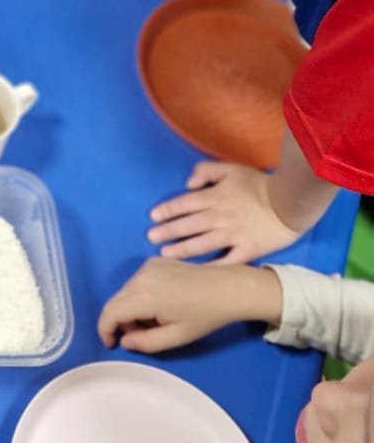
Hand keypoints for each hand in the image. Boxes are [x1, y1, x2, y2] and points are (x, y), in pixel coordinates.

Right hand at [98, 257, 282, 352]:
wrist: (228, 287)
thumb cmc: (204, 315)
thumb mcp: (176, 337)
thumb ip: (146, 343)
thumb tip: (126, 341)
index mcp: (143, 296)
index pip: (110, 313)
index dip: (105, 331)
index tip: (112, 344)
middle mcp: (140, 276)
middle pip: (116, 301)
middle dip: (122, 322)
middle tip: (141, 336)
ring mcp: (147, 265)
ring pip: (126, 292)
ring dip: (132, 309)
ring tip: (156, 321)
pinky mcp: (155, 260)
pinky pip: (137, 281)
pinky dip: (141, 296)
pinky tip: (162, 304)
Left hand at [147, 161, 302, 262]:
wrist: (291, 202)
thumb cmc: (260, 184)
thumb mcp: (231, 168)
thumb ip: (206, 171)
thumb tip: (187, 185)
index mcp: (215, 197)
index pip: (184, 204)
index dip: (167, 210)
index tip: (152, 217)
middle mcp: (220, 217)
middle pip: (189, 225)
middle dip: (168, 232)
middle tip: (151, 238)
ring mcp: (233, 235)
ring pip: (203, 244)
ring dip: (182, 249)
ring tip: (165, 255)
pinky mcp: (247, 251)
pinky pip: (227, 262)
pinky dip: (212, 268)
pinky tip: (197, 274)